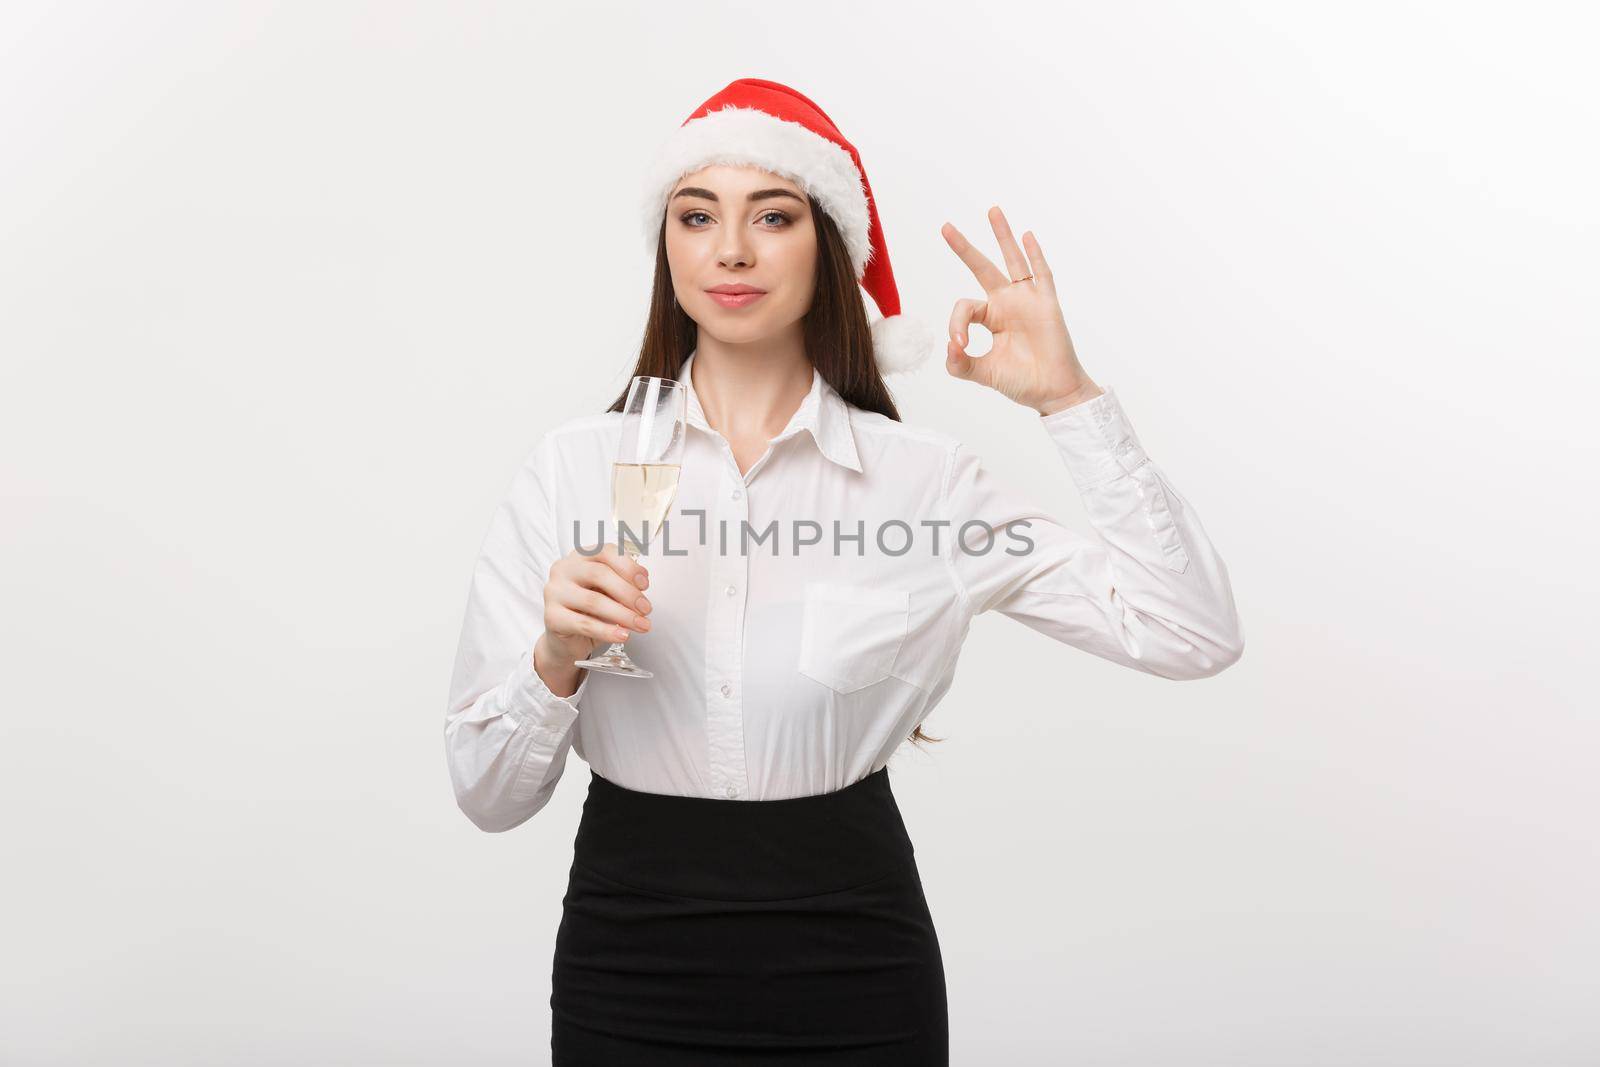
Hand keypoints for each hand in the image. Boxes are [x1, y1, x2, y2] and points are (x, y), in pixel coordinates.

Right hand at [536, 543, 652, 672]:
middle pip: (599, 574)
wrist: (566, 638)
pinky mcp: (552, 617)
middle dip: (628, 593)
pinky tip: (622, 635)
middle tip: (645, 609)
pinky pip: (584, 624)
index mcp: (580, 557)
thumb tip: (641, 584)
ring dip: (623, 615)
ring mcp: (555, 592)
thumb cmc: (589, 610)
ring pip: (593, 601)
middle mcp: (564, 570)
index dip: (628, 566)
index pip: (605, 552)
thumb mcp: (608, 591)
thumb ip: (622, 583)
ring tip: (640, 625)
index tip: (645, 584)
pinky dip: (607, 631)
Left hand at [941, 206, 1102, 414]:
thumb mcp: (983, 373)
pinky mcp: (1047, 304)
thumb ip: (960, 364)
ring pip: (1013, 261)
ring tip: (992, 211)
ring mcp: (1028, 300)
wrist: (1052, 392)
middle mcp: (1007, 303)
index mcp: (991, 317)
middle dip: (964, 248)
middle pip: (982, 268)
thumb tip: (949, 348)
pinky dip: (1035, 255)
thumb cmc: (1021, 382)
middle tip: (945, 227)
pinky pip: (1041, 275)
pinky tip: (1027, 236)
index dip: (956, 323)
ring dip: (1002, 236)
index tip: (959, 345)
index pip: (965, 307)